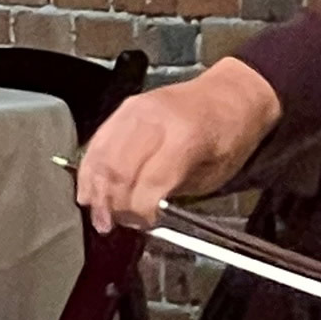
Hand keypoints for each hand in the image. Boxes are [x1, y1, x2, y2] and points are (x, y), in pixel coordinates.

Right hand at [76, 58, 282, 231]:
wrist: (230, 94)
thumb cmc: (229, 133)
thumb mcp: (217, 172)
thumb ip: (178, 190)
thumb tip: (143, 211)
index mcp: (186, 137)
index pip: (150, 182)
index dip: (140, 210)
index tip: (143, 224)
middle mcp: (155, 120)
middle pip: (118, 170)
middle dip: (113, 204)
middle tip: (114, 224)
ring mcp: (135, 111)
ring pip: (101, 157)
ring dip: (95, 191)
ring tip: (99, 215)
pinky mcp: (124, 109)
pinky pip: (97, 142)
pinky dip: (90, 170)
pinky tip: (90, 190)